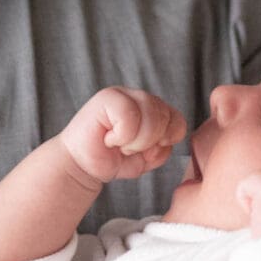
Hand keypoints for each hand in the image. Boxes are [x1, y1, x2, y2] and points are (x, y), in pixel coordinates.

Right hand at [57, 87, 185, 186]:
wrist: (82, 167)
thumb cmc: (113, 160)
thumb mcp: (147, 159)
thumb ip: (163, 148)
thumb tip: (165, 139)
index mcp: (152, 109)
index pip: (177, 118)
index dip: (168, 138)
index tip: (149, 151)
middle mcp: (139, 97)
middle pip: (165, 116)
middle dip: (150, 142)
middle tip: (128, 149)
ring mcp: (122, 94)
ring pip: (150, 114)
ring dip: (136, 140)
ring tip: (120, 144)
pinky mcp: (106, 98)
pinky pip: (129, 116)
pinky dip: (122, 135)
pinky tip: (109, 138)